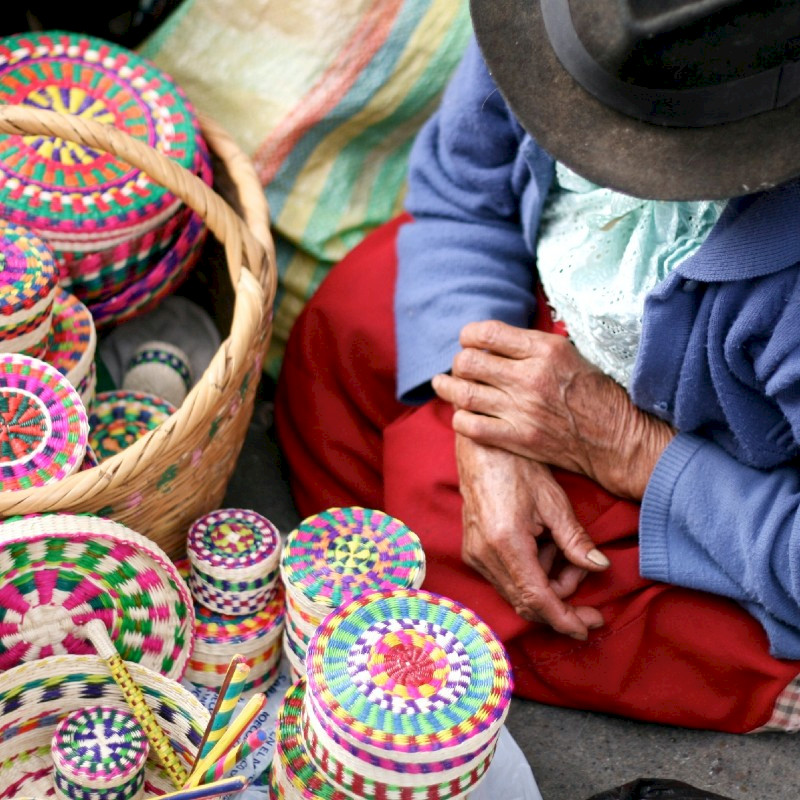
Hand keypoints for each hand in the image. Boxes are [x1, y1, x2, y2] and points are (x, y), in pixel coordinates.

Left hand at [433, 320, 674, 498]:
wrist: (617, 438)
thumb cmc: (596, 393)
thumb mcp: (572, 354)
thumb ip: (534, 345)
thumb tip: (500, 337)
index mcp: (544, 350)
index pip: (487, 333)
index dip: (469, 335)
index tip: (469, 341)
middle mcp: (529, 377)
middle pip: (469, 362)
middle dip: (459, 362)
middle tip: (462, 367)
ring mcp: (522, 410)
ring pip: (465, 394)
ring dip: (448, 388)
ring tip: (443, 385)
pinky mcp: (519, 438)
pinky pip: (472, 427)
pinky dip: (460, 419)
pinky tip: (461, 415)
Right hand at [456, 432, 607, 638]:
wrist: (480, 448)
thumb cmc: (517, 466)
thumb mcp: (554, 501)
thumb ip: (576, 541)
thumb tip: (600, 567)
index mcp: (505, 542)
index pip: (537, 598)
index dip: (565, 619)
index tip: (588, 627)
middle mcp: (484, 554)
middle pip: (527, 602)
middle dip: (561, 600)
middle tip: (586, 576)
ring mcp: (474, 554)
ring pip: (517, 592)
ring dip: (547, 583)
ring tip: (562, 548)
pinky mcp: (472, 551)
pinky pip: (506, 578)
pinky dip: (531, 572)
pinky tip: (543, 547)